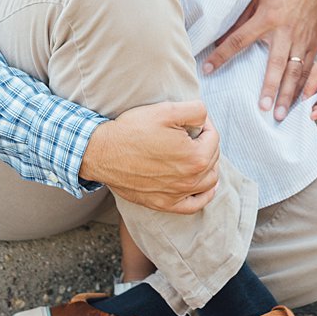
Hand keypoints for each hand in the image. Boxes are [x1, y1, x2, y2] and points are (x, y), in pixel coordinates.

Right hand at [80, 101, 219, 213]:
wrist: (103, 153)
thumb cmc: (133, 130)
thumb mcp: (167, 110)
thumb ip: (197, 111)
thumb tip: (205, 120)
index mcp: (195, 157)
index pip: (214, 138)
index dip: (205, 124)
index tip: (192, 120)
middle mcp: (190, 180)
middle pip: (212, 159)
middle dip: (206, 143)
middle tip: (191, 132)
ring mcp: (177, 194)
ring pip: (208, 182)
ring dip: (209, 166)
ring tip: (199, 153)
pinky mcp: (164, 203)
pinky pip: (194, 205)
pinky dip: (204, 195)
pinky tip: (205, 186)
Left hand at [202, 0, 316, 121]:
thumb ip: (242, 16)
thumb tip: (222, 35)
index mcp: (268, 16)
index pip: (239, 39)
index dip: (222, 55)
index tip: (207, 69)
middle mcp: (286, 30)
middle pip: (275, 64)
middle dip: (269, 88)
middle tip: (263, 109)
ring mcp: (302, 38)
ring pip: (296, 71)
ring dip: (288, 94)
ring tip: (281, 114)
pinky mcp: (314, 42)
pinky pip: (310, 68)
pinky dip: (305, 86)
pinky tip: (300, 101)